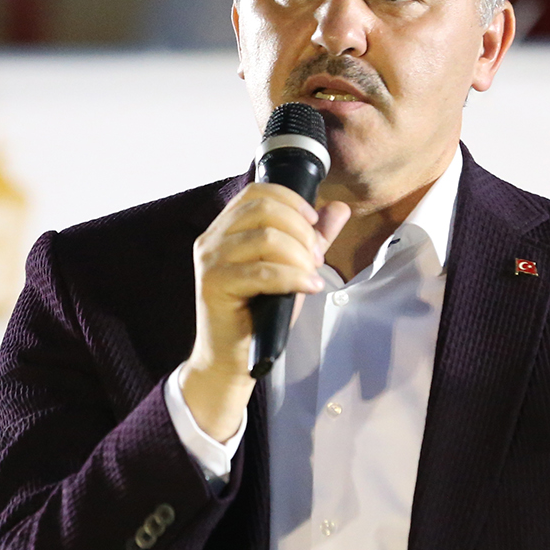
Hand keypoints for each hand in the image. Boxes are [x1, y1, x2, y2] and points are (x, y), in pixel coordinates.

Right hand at [181, 182, 349, 440]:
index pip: (257, 191)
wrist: (230, 357)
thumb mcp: (291, 267)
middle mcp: (212, 238)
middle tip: (316, 258)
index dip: (291, 200)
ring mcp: (210, 260)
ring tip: (311, 275)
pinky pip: (262, 271)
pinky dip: (293, 277)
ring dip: (299, 255)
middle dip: (301, 230)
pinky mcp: (214, 285)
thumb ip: (312, 237)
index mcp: (225, 228)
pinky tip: (309, 288)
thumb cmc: (260, 312)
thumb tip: (339, 207)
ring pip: (265, 238)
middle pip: (264, 209)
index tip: (314, 222)